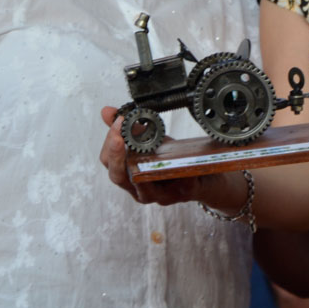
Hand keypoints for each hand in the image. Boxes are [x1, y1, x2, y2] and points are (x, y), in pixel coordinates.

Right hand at [98, 106, 244, 209]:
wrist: (201, 176)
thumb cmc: (170, 160)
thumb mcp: (148, 141)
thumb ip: (128, 128)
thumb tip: (106, 111)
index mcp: (128, 176)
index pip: (108, 162)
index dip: (108, 143)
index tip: (117, 123)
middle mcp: (139, 190)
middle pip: (118, 177)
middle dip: (116, 155)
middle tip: (119, 136)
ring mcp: (159, 195)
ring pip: (142, 187)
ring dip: (140, 166)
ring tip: (140, 146)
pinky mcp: (180, 195)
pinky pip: (177, 186)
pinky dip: (176, 172)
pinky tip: (177, 160)